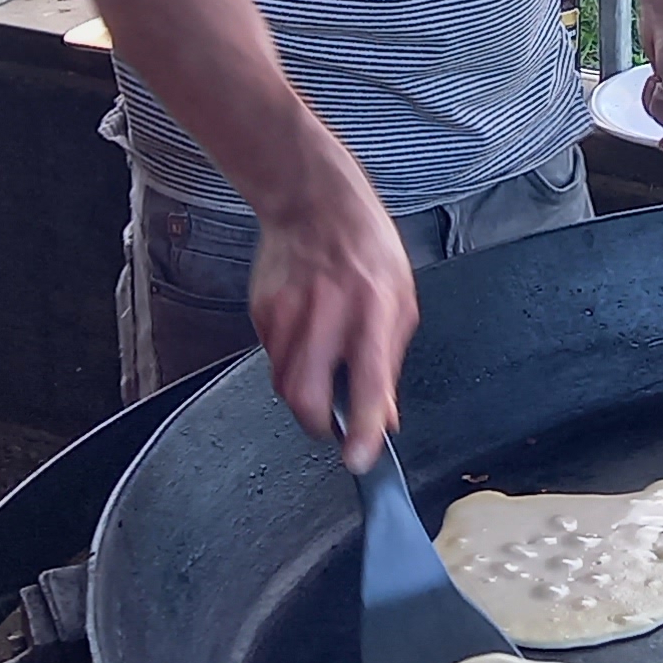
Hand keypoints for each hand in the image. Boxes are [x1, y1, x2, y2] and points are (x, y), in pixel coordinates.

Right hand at [245, 152, 420, 465]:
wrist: (316, 203)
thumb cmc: (367, 249)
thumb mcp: (400, 303)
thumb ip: (391, 363)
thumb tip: (384, 418)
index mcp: (372, 309)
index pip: (368, 383)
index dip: (362, 430)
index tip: (358, 460)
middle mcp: (327, 313)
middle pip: (304, 396)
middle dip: (318, 424)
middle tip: (332, 423)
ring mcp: (287, 312)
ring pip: (282, 383)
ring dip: (304, 393)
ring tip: (323, 364)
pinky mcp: (262, 311)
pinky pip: (271, 358)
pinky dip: (289, 362)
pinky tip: (306, 335)